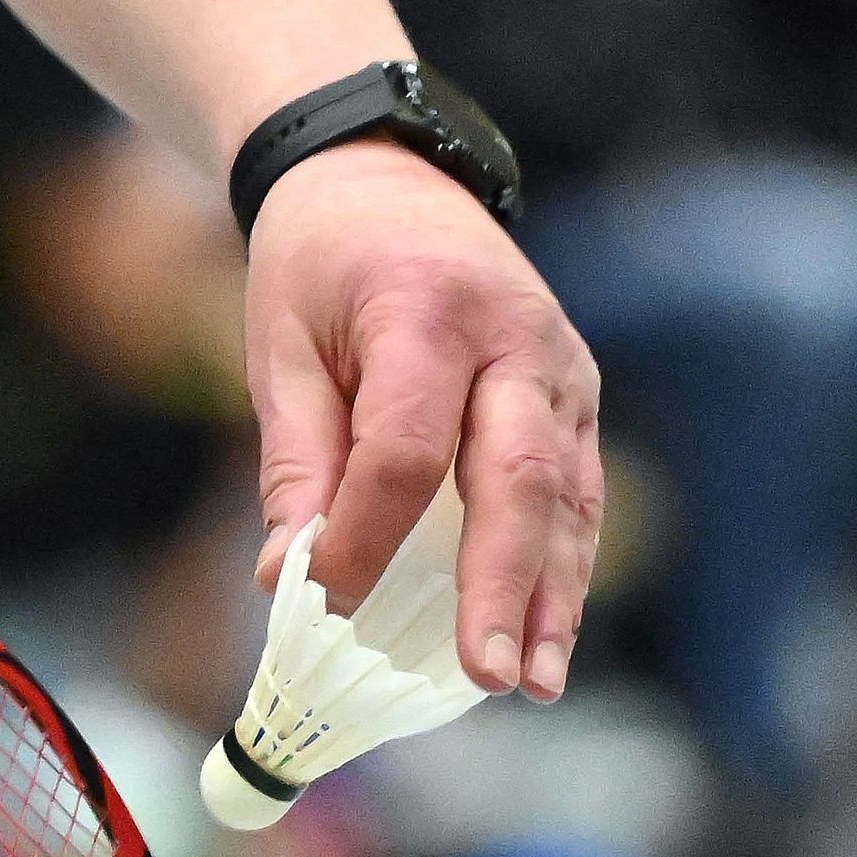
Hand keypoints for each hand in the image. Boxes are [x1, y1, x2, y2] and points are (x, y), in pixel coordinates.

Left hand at [245, 141, 600, 700]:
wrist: (385, 174)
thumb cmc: (318, 262)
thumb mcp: (279, 346)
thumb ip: (293, 462)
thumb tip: (285, 576)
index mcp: (426, 313)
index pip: (406, 450)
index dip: (366, 535)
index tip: (324, 601)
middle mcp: (516, 338)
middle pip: (517, 477)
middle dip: (502, 585)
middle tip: (489, 676)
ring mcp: (561, 366)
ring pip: (567, 494)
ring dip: (554, 595)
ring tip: (534, 682)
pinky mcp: (576, 392)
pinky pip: (577, 489)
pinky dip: (565, 565)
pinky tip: (549, 635)